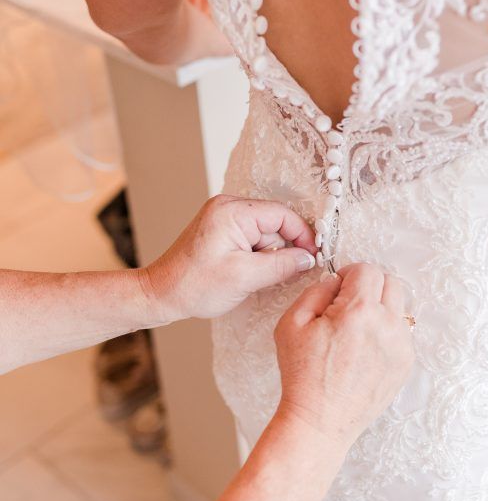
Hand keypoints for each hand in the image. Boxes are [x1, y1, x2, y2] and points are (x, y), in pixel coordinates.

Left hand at [140, 196, 316, 320]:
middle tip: (283, 274)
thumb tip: (308, 258)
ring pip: (265, 233)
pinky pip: (252, 238)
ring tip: (256, 277)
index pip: (283, 214)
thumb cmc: (194, 286)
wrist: (161, 294)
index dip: (302, 236)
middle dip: (283, 249)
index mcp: (232, 211)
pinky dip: (258, 256)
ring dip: (269, 255)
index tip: (313, 257)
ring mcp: (224, 217)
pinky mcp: (222, 230)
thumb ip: (282, 265)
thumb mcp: (245, 277)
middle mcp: (228, 206)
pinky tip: (250, 273)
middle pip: (275, 223)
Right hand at [274, 264, 414, 452]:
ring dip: (380, 308)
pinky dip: (386, 332)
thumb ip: (316, 290)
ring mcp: (401, 346)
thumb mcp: (291, 323)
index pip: (367, 269)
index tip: (339, 288)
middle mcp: (387, 325)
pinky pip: (401, 332)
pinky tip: (364, 350)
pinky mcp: (406, 364)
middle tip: (348, 304)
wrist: (320, 421)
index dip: (349, 274)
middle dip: (369, 286)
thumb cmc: (302, 375)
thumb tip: (337, 280)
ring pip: (399, 306)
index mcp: (359, 311)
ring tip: (356, 330)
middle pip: (390, 282)